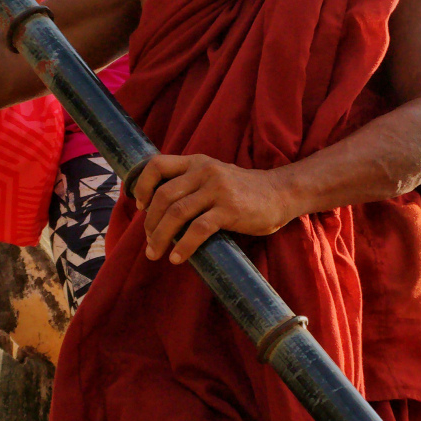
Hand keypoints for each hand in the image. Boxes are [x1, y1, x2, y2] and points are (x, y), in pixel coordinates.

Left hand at [134, 152, 295, 263]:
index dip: (142, 186)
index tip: (140, 207)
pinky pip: (199, 229)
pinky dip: (184, 246)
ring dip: (160, 237)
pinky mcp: (230, 210)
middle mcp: (204, 172)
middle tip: (149, 242)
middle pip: (164, 196)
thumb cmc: (244, 191)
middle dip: (150, 223)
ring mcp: (218, 190)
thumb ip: (192, 184)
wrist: (281, 193)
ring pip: (177, 213)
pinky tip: (177, 258)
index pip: (157, 165)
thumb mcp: (216, 175)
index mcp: (197, 162)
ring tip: (155, 254)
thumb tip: (160, 210)